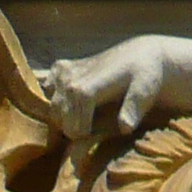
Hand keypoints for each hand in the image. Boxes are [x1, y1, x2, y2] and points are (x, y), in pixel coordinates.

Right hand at [41, 38, 179, 138]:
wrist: (141, 55)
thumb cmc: (145, 77)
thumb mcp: (145, 92)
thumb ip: (133, 109)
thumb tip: (125, 128)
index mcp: (87, 86)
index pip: (71, 122)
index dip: (80, 133)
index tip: (94, 136)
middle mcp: (70, 77)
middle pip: (60, 118)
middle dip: (74, 127)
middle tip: (95, 128)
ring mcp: (63, 71)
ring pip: (53, 108)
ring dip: (66, 116)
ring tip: (88, 117)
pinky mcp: (60, 67)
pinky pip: (47, 91)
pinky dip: (57, 99)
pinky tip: (75, 102)